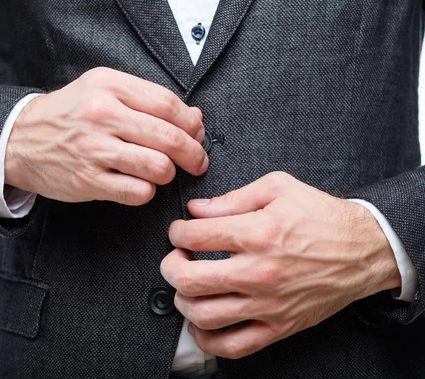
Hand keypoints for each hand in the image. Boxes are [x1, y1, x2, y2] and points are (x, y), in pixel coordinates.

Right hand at [5, 67, 207, 204]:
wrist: (20, 140)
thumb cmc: (69, 114)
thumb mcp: (103, 90)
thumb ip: (147, 100)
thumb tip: (194, 118)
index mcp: (108, 86)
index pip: (167, 104)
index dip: (191, 122)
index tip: (196, 132)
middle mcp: (102, 115)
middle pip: (168, 137)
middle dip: (193, 153)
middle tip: (197, 161)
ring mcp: (94, 150)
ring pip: (157, 167)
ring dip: (169, 173)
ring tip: (164, 171)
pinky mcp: (88, 180)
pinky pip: (138, 192)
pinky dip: (148, 191)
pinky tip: (141, 184)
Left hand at [161, 172, 400, 358]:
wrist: (364, 250)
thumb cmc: (321, 217)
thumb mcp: (278, 188)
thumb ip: (233, 198)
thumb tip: (196, 209)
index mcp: (257, 233)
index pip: (194, 236)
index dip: (177, 232)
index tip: (180, 232)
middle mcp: (259, 271)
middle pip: (188, 279)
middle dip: (170, 266)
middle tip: (175, 258)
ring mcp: (268, 304)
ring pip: (204, 315)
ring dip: (183, 301)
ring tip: (187, 287)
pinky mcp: (279, 326)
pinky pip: (233, 346)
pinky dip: (207, 339)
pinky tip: (201, 323)